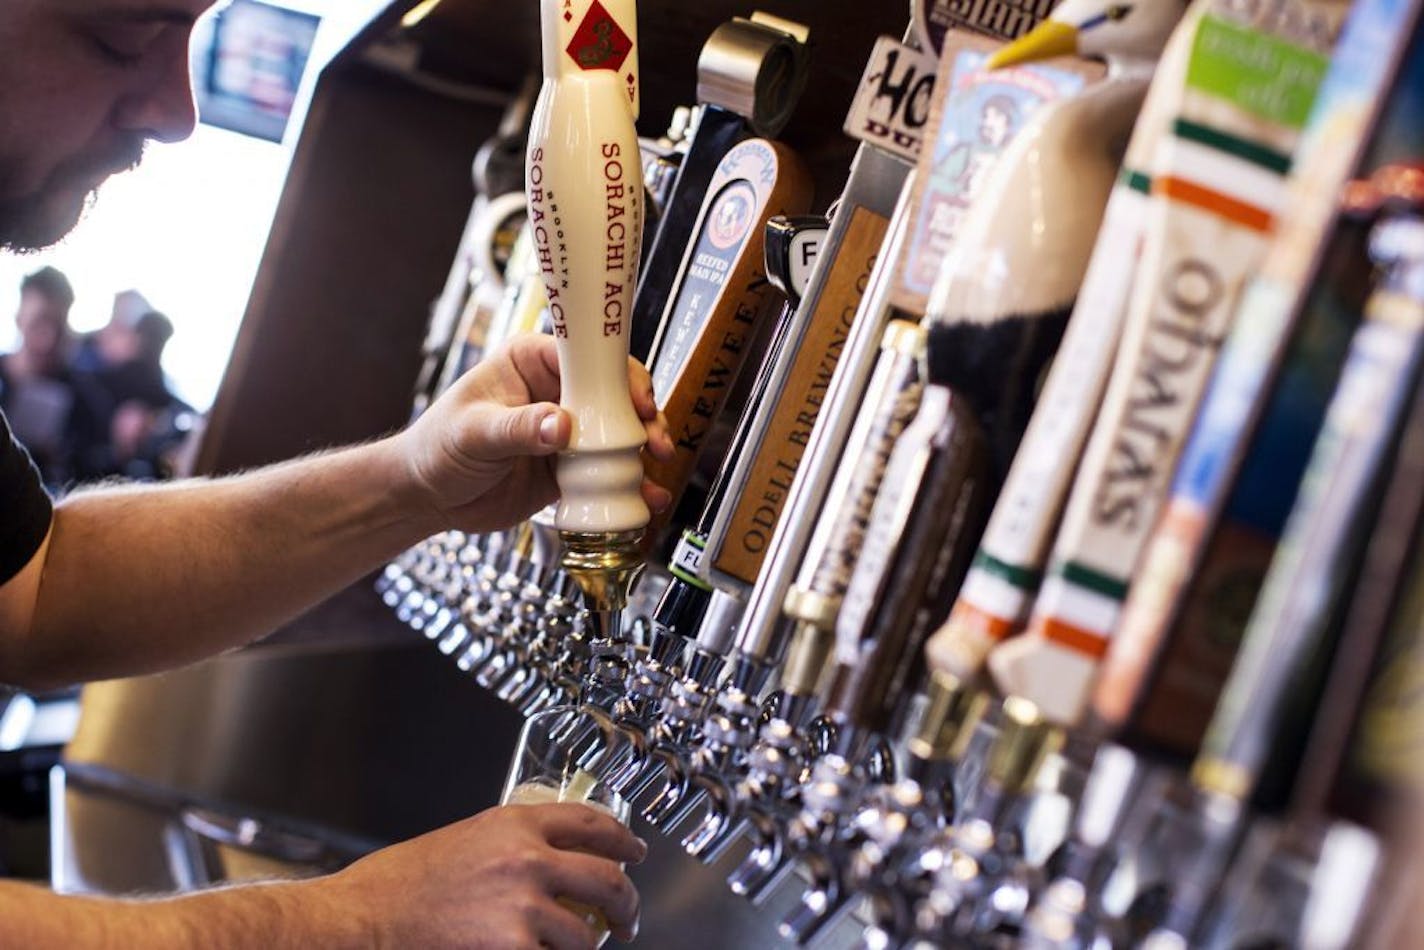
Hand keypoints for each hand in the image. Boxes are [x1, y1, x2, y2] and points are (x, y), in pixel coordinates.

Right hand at [326, 802, 646, 948]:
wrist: (360, 920)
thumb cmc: (396, 886)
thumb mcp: (462, 843)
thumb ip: (508, 846)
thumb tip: (543, 861)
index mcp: (513, 825)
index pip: (590, 822)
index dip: (622, 839)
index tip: (634, 853)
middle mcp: (526, 860)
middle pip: (607, 878)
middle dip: (627, 903)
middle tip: (627, 918)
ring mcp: (523, 908)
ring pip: (586, 933)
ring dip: (588, 946)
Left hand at [398, 334, 674, 532]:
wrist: (428, 497)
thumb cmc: (437, 448)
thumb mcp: (474, 433)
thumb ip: (518, 428)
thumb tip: (563, 425)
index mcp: (530, 362)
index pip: (585, 356)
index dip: (617, 374)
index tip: (637, 399)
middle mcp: (555, 391)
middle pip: (614, 393)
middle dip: (642, 414)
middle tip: (654, 438)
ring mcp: (566, 430)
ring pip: (618, 432)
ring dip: (644, 448)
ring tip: (659, 466)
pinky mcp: (570, 467)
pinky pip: (608, 472)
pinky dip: (630, 484)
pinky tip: (646, 497)